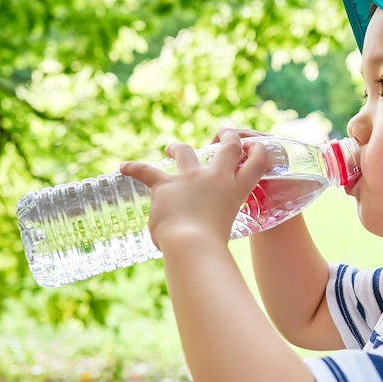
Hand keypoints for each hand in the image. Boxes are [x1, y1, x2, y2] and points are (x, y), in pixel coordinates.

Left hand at [119, 129, 269, 254]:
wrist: (193, 244)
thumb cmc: (210, 246)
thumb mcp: (222, 232)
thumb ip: (212, 227)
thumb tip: (200, 239)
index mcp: (235, 192)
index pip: (257, 164)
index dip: (259, 152)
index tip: (255, 147)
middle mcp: (216, 179)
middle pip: (229, 148)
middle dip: (228, 138)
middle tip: (225, 134)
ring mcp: (190, 178)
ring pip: (185, 151)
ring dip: (178, 148)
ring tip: (170, 149)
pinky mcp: (166, 184)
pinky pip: (146, 171)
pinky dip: (134, 169)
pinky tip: (123, 168)